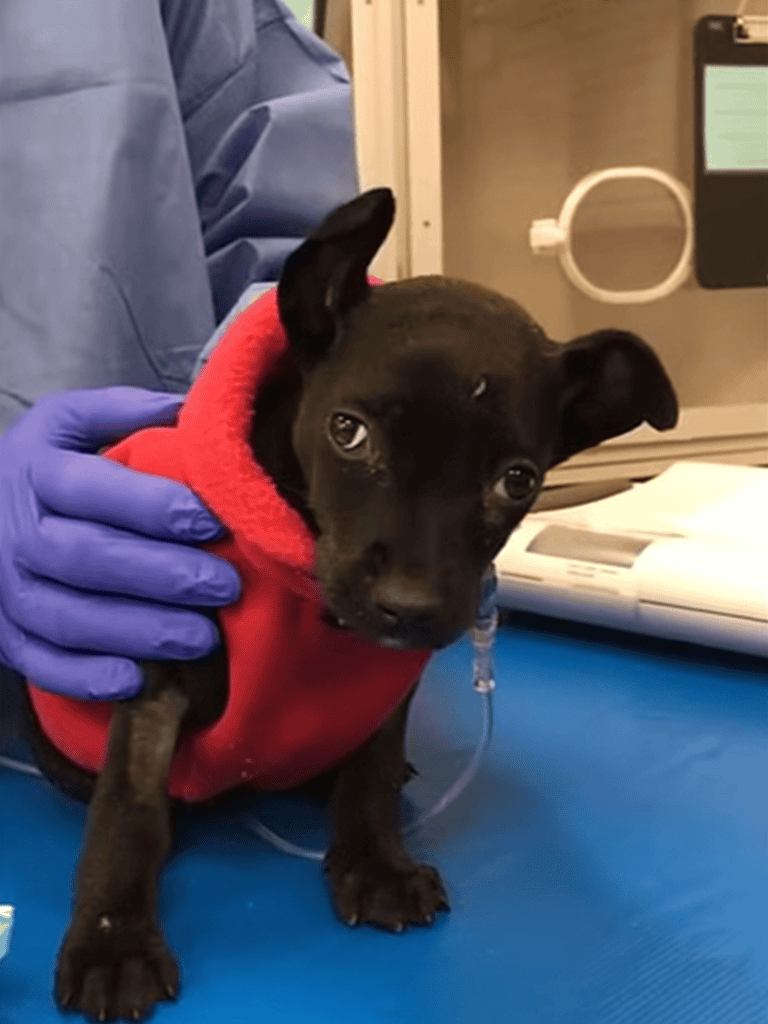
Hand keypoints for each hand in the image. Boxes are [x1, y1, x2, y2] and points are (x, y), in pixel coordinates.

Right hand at [0, 387, 240, 699]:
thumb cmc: (45, 466)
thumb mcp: (69, 422)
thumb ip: (124, 411)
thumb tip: (192, 409)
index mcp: (35, 472)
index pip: (92, 489)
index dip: (152, 506)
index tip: (211, 521)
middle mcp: (13, 532)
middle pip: (86, 558)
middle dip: (161, 575)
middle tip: (223, 587)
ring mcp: (4, 590)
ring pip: (68, 618)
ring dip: (139, 632)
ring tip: (202, 638)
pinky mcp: (6, 637)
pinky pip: (42, 665)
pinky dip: (87, 678)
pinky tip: (139, 681)